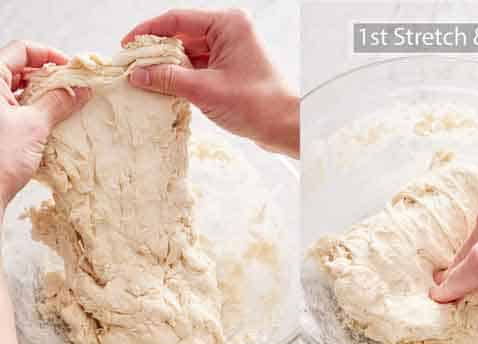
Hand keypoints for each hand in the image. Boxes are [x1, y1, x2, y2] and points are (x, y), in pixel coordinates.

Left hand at [0, 41, 89, 215]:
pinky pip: (20, 108)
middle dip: (51, 75)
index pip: (22, 49)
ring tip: (70, 105)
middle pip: (21, 67)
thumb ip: (58, 102)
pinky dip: (39, 110)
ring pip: (22, 88)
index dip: (49, 54)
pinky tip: (57, 120)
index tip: (73, 69)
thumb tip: (81, 89)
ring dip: (47, 94)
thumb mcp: (34, 126)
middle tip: (76, 88)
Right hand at [124, 9, 297, 157]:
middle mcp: (230, 32)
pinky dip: (182, 76)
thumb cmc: (259, 106)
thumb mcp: (205, 90)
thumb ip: (168, 79)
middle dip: (156, 52)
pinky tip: (163, 86)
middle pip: (182, 35)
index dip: (148, 32)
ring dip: (168, 66)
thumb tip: (137, 74)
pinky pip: (199, 67)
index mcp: (228, 24)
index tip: (127, 45)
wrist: (289, 129)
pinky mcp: (231, 69)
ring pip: (189, 53)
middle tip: (131, 65)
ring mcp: (231, 51)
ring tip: (142, 78)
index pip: (177, 19)